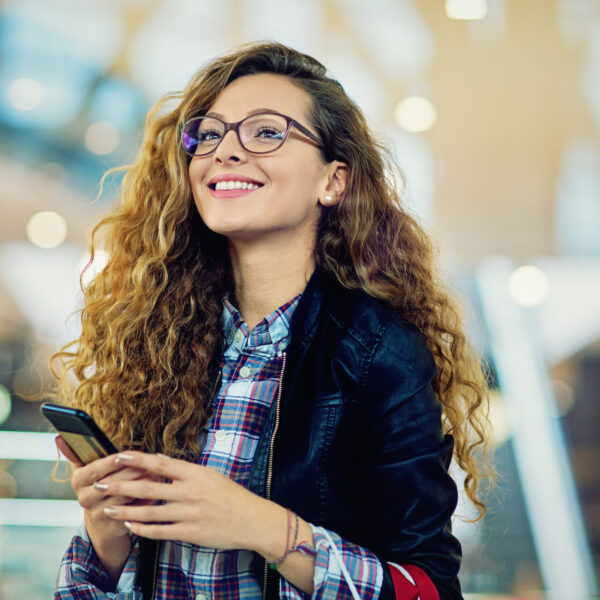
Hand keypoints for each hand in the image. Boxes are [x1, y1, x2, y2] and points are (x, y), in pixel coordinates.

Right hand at [55, 436, 154, 582]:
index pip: (97, 468)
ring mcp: (100, 512)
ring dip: (145, 482)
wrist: (101, 521)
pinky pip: (136, 508)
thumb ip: (77, 453)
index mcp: (79, 481)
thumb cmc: (97, 486)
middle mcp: (86, 498)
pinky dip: (149, 497)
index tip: (126, 454)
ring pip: (127, 494)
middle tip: (151, 461)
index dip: (113, 461)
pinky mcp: (116, 522)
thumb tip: (59, 437)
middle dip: (135, 469)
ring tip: (158, 471)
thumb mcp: (87, 469)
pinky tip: (158, 487)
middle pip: (115, 481)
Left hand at [98, 451, 286, 553]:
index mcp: (196, 474)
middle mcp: (190, 492)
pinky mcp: (190, 533)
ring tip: (106, 508)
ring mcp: (189, 514)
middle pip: (148, 487)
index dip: (137, 459)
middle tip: (100, 483)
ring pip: (149, 512)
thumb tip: (162, 464)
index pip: (160, 463)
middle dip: (121, 485)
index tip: (117, 456)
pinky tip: (129, 525)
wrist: (253, 520)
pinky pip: (160, 531)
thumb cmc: (232, 496)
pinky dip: (142, 529)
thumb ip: (187, 472)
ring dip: (125, 510)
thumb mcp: (212, 475)